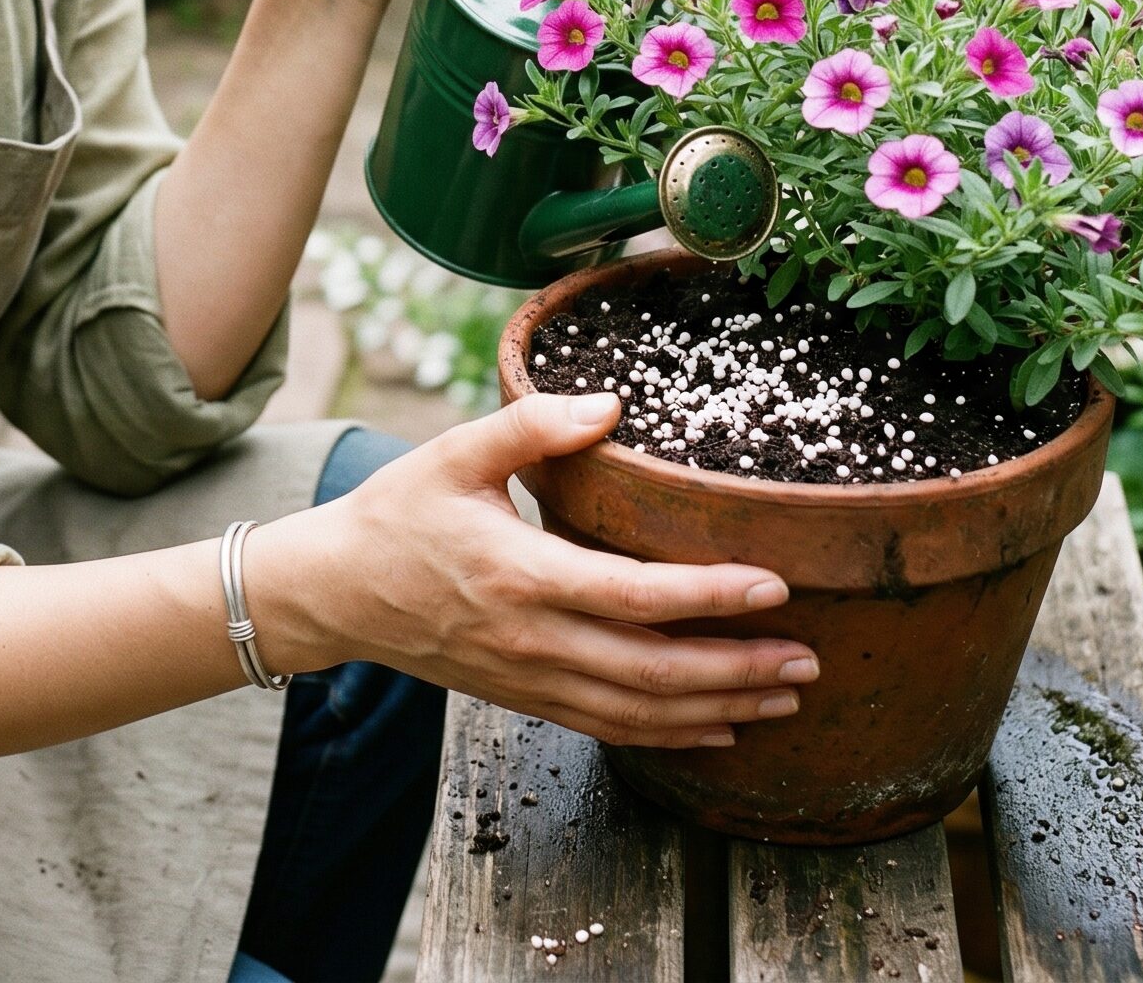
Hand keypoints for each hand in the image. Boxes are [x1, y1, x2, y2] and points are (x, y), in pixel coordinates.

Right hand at [247, 394, 818, 748]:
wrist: (336, 591)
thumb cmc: (398, 512)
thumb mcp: (455, 452)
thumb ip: (533, 425)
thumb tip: (610, 405)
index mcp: (520, 574)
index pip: (634, 597)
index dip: (709, 597)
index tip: (773, 587)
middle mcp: (531, 639)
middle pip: (653, 674)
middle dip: (738, 671)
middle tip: (806, 661)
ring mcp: (529, 678)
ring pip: (639, 713)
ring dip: (719, 711)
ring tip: (783, 698)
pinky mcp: (523, 695)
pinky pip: (608, 729)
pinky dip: (669, 736)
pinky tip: (717, 729)